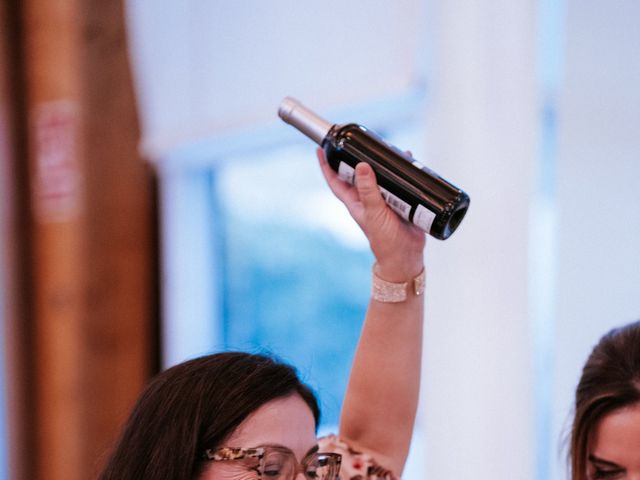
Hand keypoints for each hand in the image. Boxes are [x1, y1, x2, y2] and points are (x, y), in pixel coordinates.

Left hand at [317, 149, 424, 281]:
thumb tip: (361, 166)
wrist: (406, 255)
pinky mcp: (401, 201)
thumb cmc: (385, 240)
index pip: (336, 181)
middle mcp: (368, 199)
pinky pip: (399, 182)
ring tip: (388, 148)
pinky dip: (402, 172)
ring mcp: (384, 199)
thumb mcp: (374, 212)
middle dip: (358, 157)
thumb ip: (369, 190)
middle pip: (359, 174)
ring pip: (380, 176)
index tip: (321, 149)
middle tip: (359, 141)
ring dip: (383, 163)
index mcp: (355, 202)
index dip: (327, 166)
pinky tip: (409, 161)